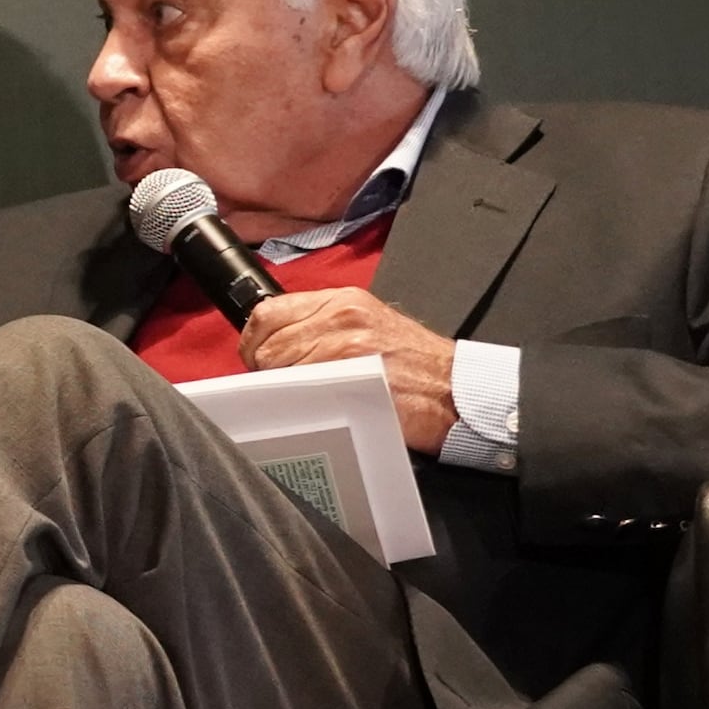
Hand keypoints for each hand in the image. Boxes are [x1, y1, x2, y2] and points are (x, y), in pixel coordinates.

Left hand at [240, 285, 462, 450]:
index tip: (256, 360)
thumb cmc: (415, 365)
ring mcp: (346, 347)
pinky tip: (313, 408)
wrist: (455, 390)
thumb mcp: (368, 325)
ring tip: (303, 399)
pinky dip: (297, 403)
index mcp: (342, 300)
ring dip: (280, 389)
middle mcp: (341, 317)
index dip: (253, 342)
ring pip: (279, 369)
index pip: (268, 312)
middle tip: (280, 387)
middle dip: (265, 371)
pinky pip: (301, 390)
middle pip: (268, 345)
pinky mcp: (352, 377)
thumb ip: (321, 326)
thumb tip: (275, 345)